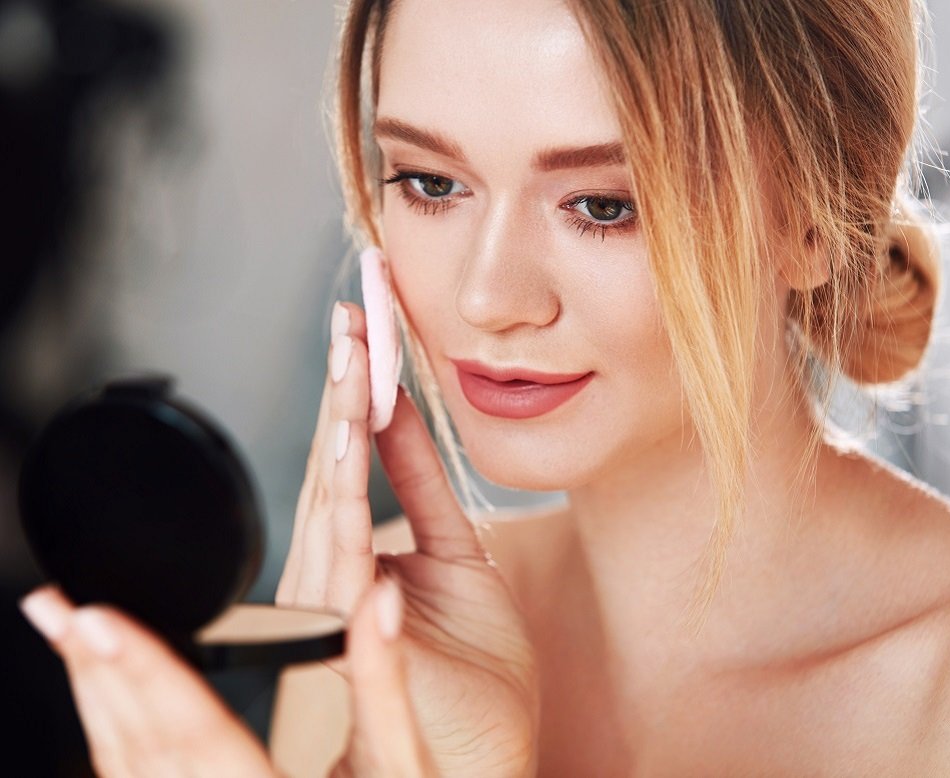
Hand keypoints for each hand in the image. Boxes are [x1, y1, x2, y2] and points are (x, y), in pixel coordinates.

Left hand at [20, 583, 434, 777]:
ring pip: (126, 775)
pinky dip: (114, 740)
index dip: (148, 671)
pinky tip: (106, 702)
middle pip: (143, 751)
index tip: (101, 622)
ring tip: (71, 641)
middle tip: (59, 610)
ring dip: (96, 702)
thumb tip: (377, 602)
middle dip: (98, 673)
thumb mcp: (404, 768)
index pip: (199, 732)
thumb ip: (384, 683)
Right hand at [277, 300, 540, 776]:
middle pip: (333, 463)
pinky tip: (355, 458)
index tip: (366, 319)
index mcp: (361, 546)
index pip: (352, 449)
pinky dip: (354, 535)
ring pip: (332, 508)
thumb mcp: (458, 552)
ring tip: (350, 380)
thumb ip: (422, 484)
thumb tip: (401, 413)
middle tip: (353, 318)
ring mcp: (342, 607)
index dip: (359, 383)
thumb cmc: (469, 666)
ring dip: (340, 440)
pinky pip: (353, 587)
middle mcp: (338, 568)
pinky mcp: (359, 647)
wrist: (481, 753)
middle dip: (344, 387)